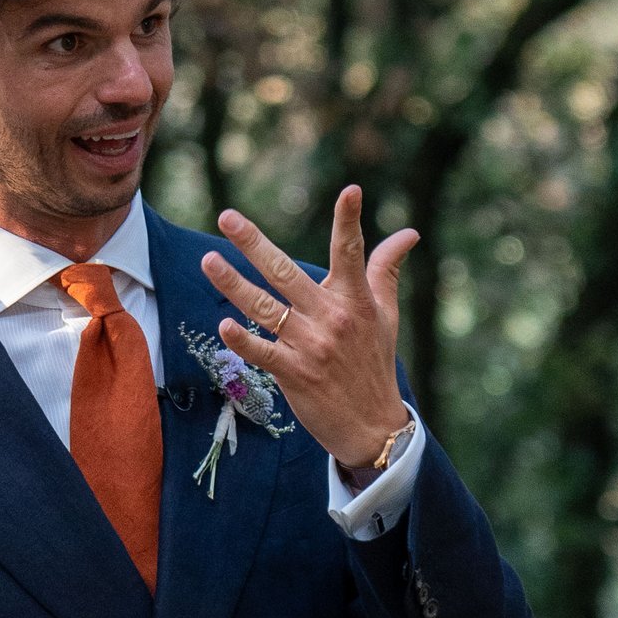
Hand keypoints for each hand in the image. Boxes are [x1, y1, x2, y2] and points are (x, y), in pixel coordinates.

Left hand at [201, 185, 418, 477]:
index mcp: (355, 301)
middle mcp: (331, 318)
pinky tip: (225, 325)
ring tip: (209, 261)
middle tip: (227, 218)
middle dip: (254, 243)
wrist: (372, 426)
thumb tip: (408, 233)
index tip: (351, 192)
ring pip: (265, 307)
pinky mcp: (294, 374)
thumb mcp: (386, 315)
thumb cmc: (375, 363)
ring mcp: (311, 346)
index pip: (351, 253)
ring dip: (234, 284)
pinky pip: (264, 352)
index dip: (350, 221)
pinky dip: (244, 341)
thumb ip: (386, 270)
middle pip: (286, 273)